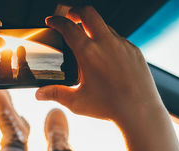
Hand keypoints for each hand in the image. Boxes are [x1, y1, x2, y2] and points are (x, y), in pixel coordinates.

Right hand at [36, 6, 162, 125]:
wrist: (139, 111)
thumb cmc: (109, 107)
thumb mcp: (77, 102)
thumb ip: (56, 94)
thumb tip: (39, 94)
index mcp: (88, 53)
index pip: (68, 27)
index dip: (56, 21)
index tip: (52, 21)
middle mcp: (106, 43)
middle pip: (89, 13)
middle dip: (76, 11)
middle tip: (69, 16)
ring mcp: (123, 45)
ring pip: (105, 26)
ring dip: (94, 27)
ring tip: (87, 39)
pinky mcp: (134, 51)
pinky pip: (119, 39)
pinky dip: (109, 40)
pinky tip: (106, 55)